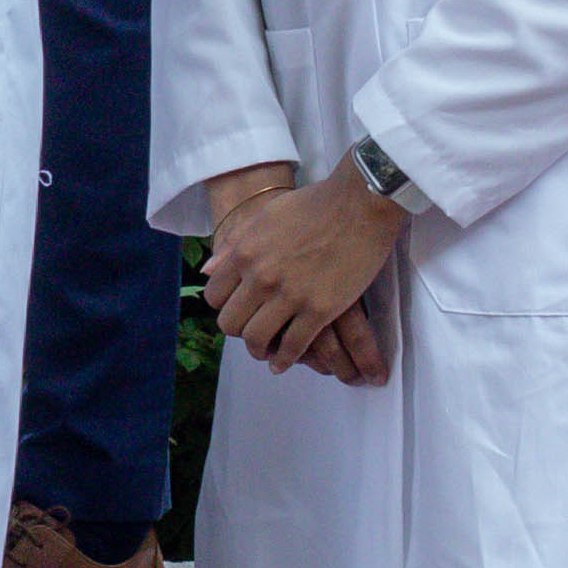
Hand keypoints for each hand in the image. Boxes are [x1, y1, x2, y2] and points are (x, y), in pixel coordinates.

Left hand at [196, 156, 408, 377]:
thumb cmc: (314, 204)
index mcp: (244, 252)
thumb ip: (235, 244)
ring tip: (266, 352)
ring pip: (257, 339)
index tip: (237, 310)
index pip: (214, 295)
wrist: (359, 204)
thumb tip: (208, 270)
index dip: (224, 306)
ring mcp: (289, 295)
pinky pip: (293, 345)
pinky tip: (284, 363)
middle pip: (230, 323)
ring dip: (259, 350)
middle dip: (238, 332)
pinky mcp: (319, 309)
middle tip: (251, 333)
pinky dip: (285, 359)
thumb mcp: (265, 216)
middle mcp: (261, 276)